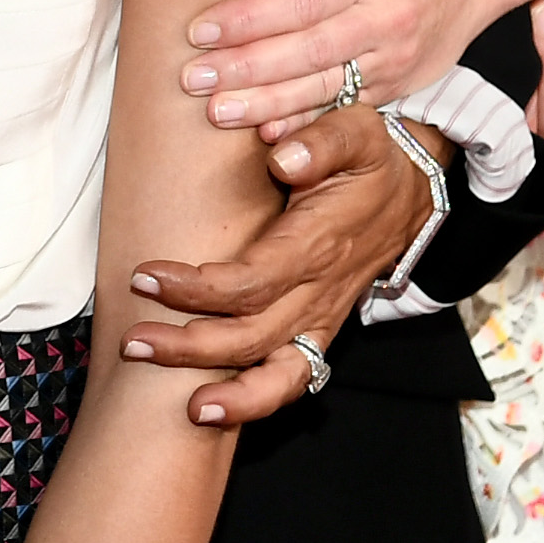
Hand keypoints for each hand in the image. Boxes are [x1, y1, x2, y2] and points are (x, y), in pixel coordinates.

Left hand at [112, 108, 412, 423]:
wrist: (412, 191)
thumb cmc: (373, 158)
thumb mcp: (357, 131)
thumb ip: (321, 140)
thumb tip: (281, 155)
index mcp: (318, 244)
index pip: (252, 281)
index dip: (197, 288)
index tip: (144, 274)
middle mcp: (320, 292)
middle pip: (251, 336)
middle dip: (189, 347)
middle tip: (132, 342)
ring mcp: (323, 318)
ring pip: (277, 373)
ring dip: (228, 394)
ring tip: (180, 403)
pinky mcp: (321, 330)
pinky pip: (294, 379)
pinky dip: (257, 402)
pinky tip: (212, 411)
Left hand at [179, 0, 479, 134]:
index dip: (250, 18)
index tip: (201, 29)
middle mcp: (383, 22)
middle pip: (306, 52)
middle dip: (245, 69)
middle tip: (192, 78)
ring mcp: (390, 61)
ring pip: (323, 89)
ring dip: (267, 105)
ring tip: (216, 112)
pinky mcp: (392, 88)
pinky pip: (344, 110)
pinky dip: (305, 126)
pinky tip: (268, 136)